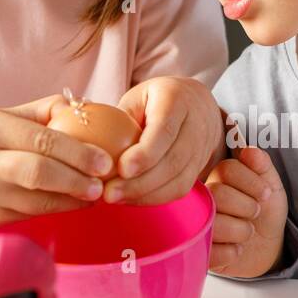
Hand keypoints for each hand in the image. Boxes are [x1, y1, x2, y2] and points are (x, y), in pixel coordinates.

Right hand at [0, 94, 113, 226]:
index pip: (42, 141)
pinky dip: (54, 209)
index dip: (79, 153)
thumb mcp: (3, 114)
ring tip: (92, 194)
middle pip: (39, 173)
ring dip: (71, 200)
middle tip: (102, 185)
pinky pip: (30, 214)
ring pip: (37, 201)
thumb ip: (44, 112)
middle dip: (77, 181)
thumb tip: (88, 108)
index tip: (106, 161)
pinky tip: (69, 202)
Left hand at [104, 76, 225, 205]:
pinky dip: (153, 198)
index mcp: (177, 101)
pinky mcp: (199, 170)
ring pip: (178, 180)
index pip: (165, 131)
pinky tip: (130, 199)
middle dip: (140, 183)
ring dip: (144, 195)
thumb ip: (121, 119)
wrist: (197, 106)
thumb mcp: (137, 98)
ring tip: (115, 198)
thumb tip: (97, 150)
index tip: (122, 169)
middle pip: (173, 160)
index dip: (145, 153)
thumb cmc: (156, 100)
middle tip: (109, 193)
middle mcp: (196, 126)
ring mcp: (201, 150)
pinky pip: (179, 190)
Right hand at [205, 147, 287, 276]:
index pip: (227, 169)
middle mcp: (202, 199)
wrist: (266, 246)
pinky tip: (237, 249)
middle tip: (255, 213)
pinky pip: (210, 252)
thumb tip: (250, 151)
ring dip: (241, 231)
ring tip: (247, 232)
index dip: (251, 182)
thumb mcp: (270, 186)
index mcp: (218, 178)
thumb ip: (262, 166)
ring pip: (213, 224)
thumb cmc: (264, 212)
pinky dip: (231, 252)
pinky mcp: (198, 251)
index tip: (266, 194)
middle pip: (218, 195)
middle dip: (247, 207)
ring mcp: (197, 225)